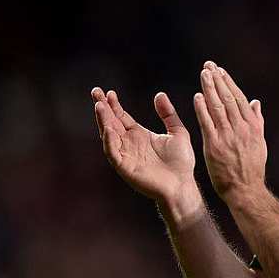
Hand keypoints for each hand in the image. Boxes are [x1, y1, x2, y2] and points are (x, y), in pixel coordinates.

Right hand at [92, 88, 195, 204]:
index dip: (114, 105)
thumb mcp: (178, 131)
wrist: (182, 185)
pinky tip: (108, 129)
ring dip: (103, 121)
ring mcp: (125, 155)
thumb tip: (159, 94)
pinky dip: (109, 141)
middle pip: (111, 122)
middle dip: (102, 108)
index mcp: (139, 135)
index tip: (109, 92)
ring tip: (100, 106)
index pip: (121, 117)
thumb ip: (168, 114)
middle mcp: (129, 144)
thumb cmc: (181, 162)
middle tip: (96, 92)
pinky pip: (113, 153)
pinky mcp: (125, 167)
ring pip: (108, 135)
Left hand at [193, 62, 266, 201]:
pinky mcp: (215, 146)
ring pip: (218, 107)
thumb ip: (257, 121)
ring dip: (210, 89)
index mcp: (252, 126)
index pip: (239, 99)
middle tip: (209, 66)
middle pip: (228, 99)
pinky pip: (208, 123)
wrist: (246, 190)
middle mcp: (241, 128)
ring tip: (204, 74)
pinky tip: (198, 97)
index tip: (221, 71)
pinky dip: (203, 109)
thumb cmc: (252, 168)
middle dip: (218, 80)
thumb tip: (256, 102)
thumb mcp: (260, 142)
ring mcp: (228, 136)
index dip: (229, 83)